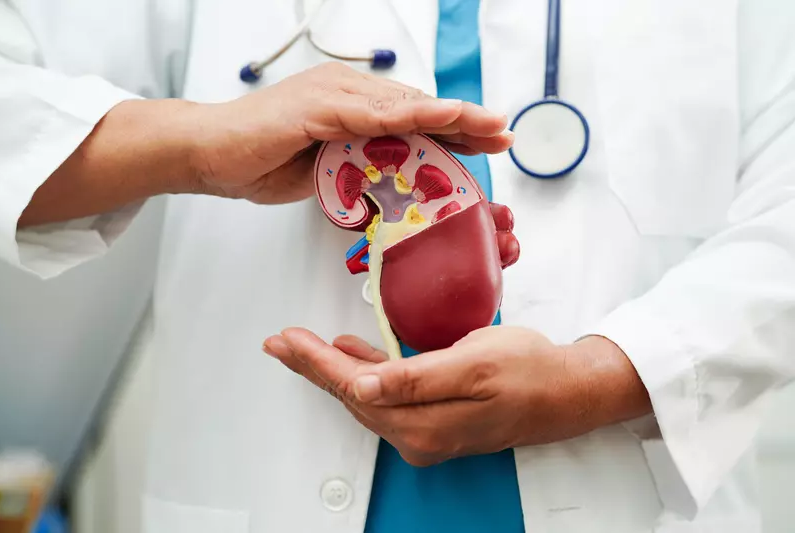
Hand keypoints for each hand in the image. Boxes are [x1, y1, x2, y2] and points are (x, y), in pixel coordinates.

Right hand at [184, 62, 512, 203]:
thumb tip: (385, 186)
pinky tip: (436, 120)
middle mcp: (347, 92)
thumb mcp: (323, 171)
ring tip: (487, 125)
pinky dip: (404, 119)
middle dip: (464, 121)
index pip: (412, 118)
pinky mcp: (315, 108)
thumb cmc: (259, 161)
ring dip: (447, 115)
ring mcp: (332, 96)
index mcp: (351, 105)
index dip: (453, 129)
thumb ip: (356, 170)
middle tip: (504, 133)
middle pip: (416, 107)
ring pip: (401, 106)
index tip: (489, 142)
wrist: (206, 155)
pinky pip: (367, 115)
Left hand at [263, 327, 651, 466]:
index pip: (355, 389)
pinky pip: (386, 397)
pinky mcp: (434, 421)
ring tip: (304, 349)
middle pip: (353, 396)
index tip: (290, 341)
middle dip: (314, 367)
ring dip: (333, 370)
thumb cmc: (528, 372)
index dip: (318, 363)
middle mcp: (418, 436)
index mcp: (424, 423)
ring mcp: (426, 432)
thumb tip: (365, 386)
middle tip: (283, 343)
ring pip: (366, 397)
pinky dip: (364, 373)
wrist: (566, 392)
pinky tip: (352, 357)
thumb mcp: (474, 365)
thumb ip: (416, 379)